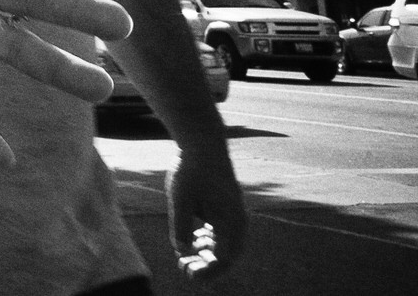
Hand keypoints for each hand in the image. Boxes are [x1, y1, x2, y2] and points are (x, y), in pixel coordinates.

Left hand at [168, 145, 246, 278]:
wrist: (202, 142)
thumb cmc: (191, 169)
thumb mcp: (180, 197)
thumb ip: (180, 225)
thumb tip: (182, 251)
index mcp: (231, 221)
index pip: (225, 258)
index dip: (209, 271)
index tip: (190, 275)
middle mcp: (237, 220)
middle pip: (227, 254)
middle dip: (207, 265)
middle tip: (184, 269)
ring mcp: (232, 213)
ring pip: (224, 243)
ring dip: (206, 254)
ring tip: (185, 260)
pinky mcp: (225, 206)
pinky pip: (221, 231)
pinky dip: (208, 240)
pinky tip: (195, 241)